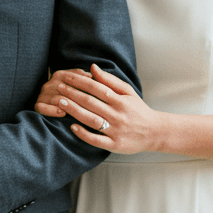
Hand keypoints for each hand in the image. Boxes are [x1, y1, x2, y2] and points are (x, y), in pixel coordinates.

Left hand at [37, 63, 158, 153]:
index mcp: (121, 100)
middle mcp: (118, 114)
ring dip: (74, 110)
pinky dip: (83, 134)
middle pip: (91, 102)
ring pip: (91, 119)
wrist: (155, 132)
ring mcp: (116, 130)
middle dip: (72, 93)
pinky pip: (96, 140)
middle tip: (57, 87)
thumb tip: (93, 67)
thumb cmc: (138, 110)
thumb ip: (110, 80)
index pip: (96, 88)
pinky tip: (72, 127)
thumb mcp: (128, 92)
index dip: (80, 81)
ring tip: (60, 102)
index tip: (66, 77)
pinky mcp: (114, 145)